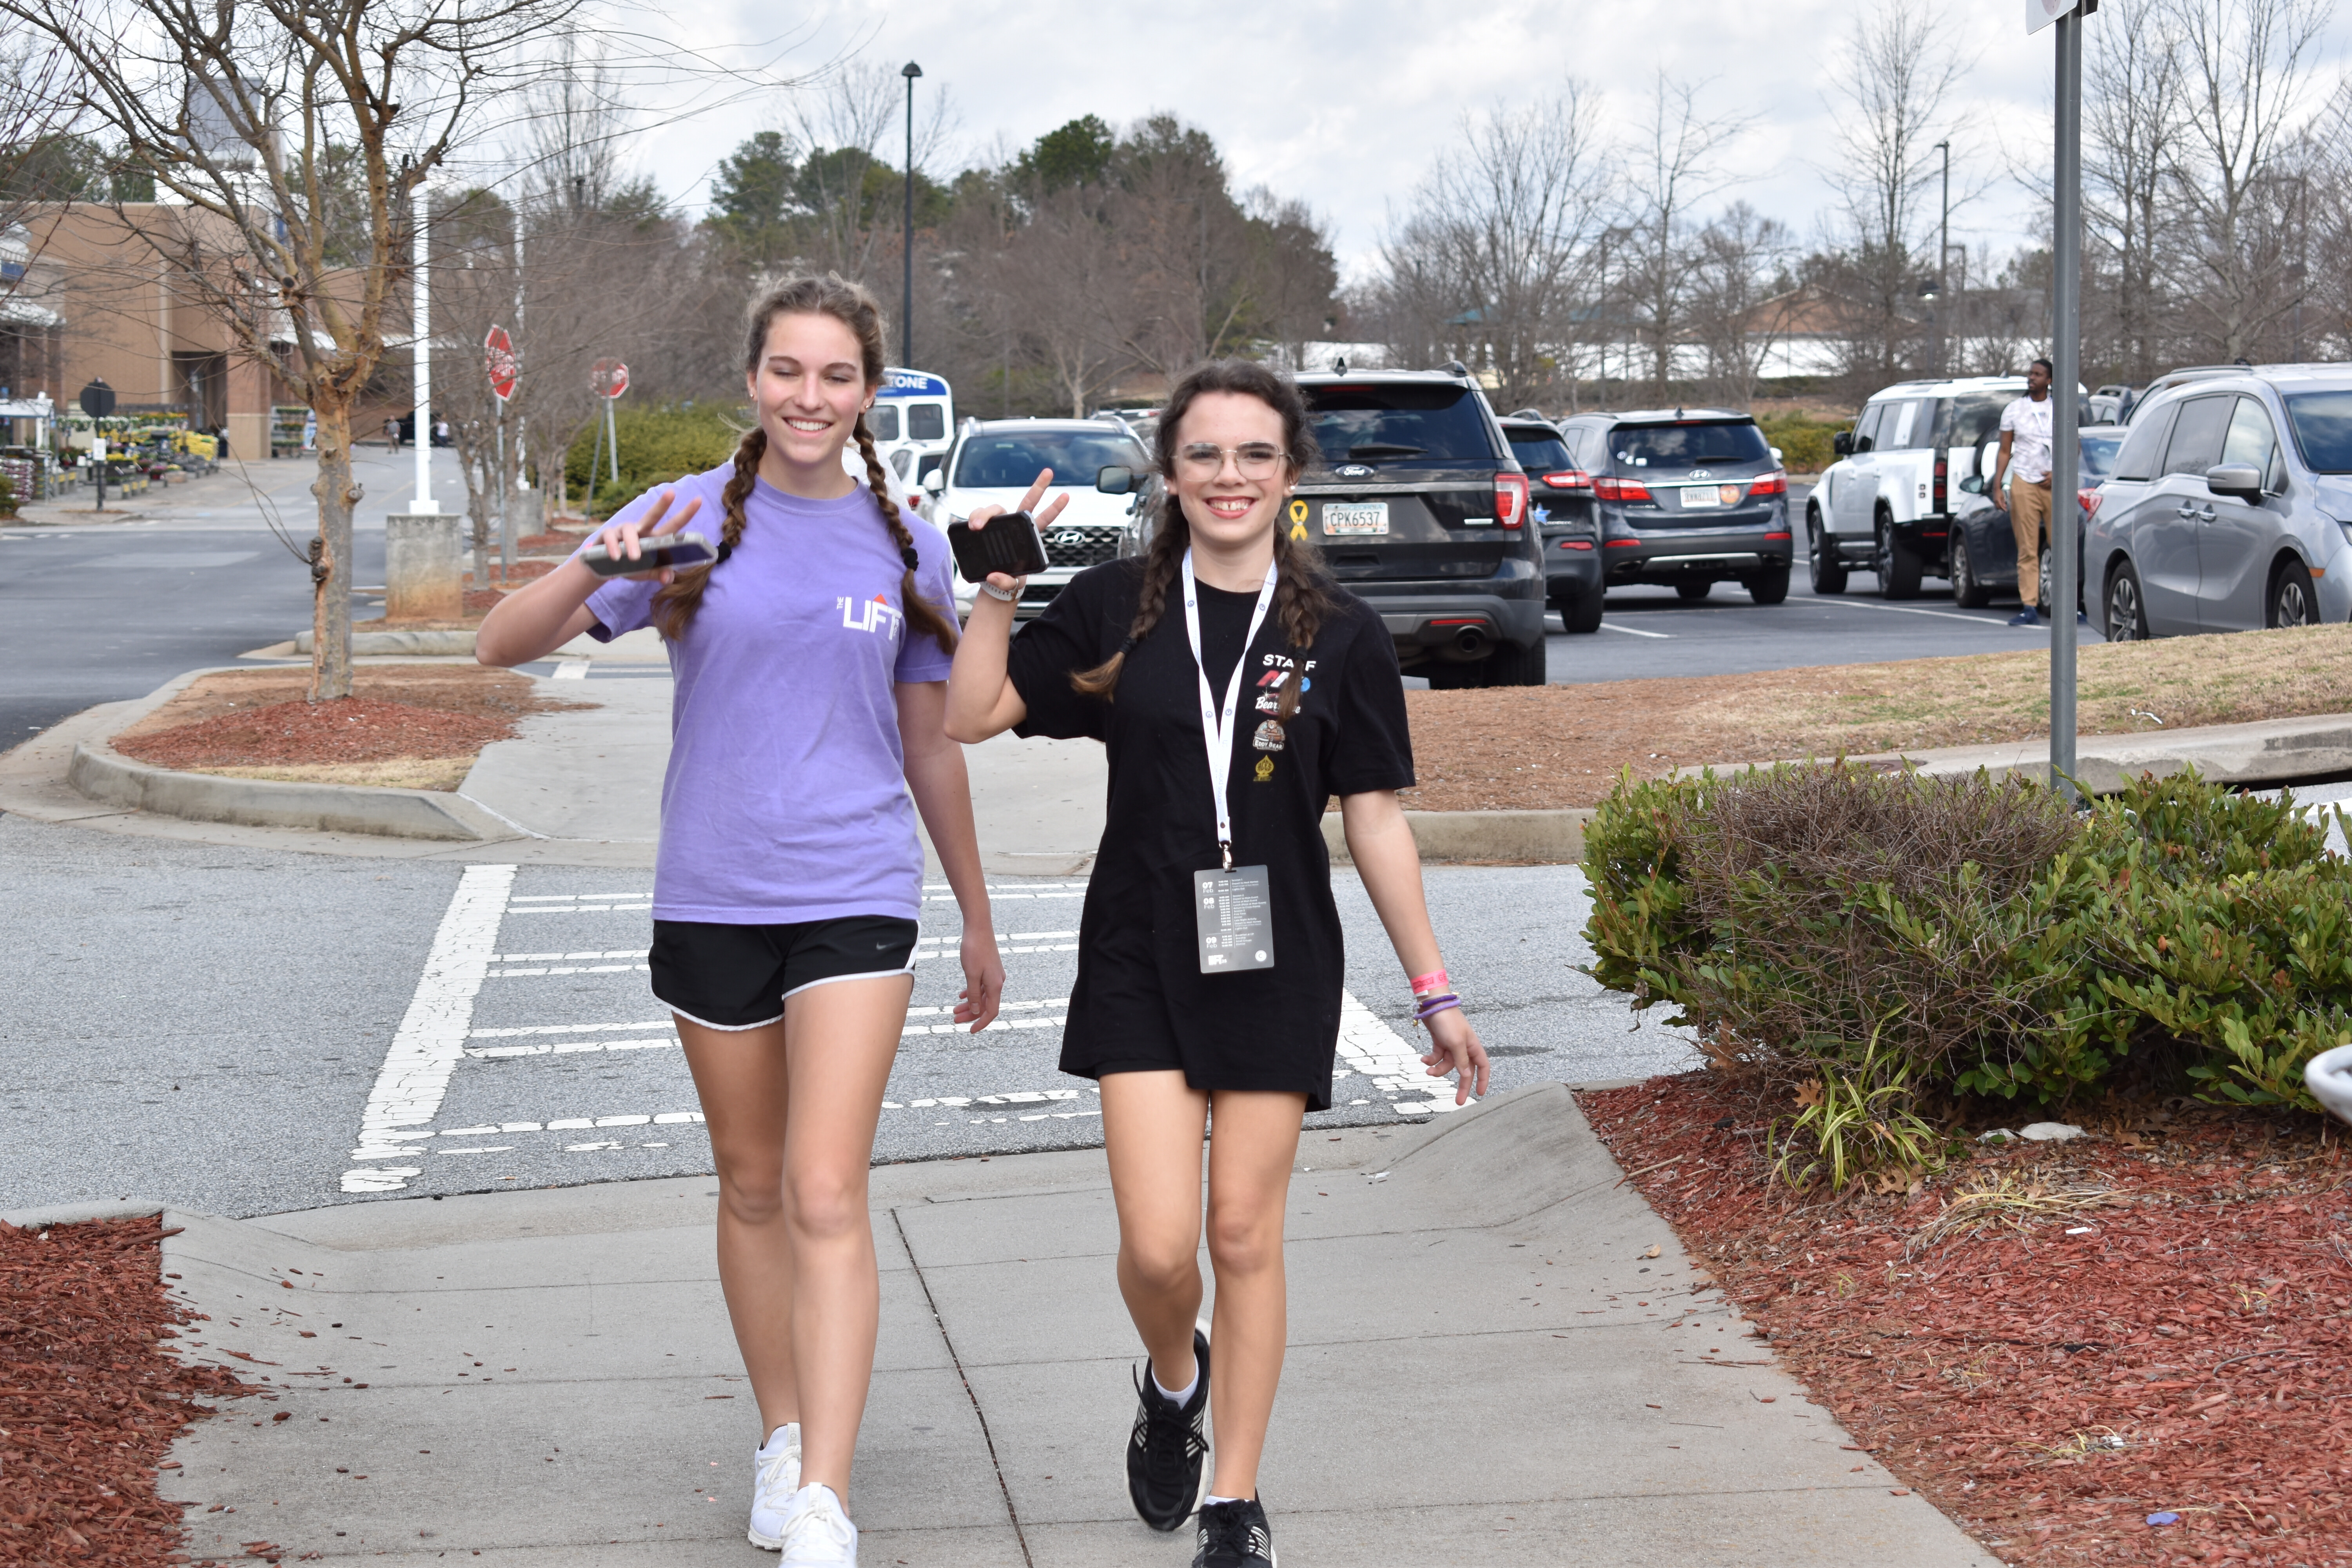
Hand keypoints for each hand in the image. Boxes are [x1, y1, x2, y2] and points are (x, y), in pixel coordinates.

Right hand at [590, 489, 702, 583]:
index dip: (686, 514)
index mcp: (654, 538)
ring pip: (629, 530)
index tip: (699, 500)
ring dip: (632, 543)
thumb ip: (659, 574)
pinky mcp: (607, 535)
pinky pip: (611, 538)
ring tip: (633, 558)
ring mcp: (623, 531)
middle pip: (653, 515)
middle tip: (672, 493)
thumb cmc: (630, 566)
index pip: (673, 526)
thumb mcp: (647, 572)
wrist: (604, 569)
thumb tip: (668, 578)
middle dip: (662, 504)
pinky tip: (615, 558)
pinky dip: (613, 548)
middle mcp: (641, 530)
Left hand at [952, 923, 1004, 1031]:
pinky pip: (981, 986)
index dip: (981, 1023)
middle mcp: (997, 982)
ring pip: (982, 996)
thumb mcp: (971, 974)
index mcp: (995, 985)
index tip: (970, 1031)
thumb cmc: (974, 949)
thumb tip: (975, 1010)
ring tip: (955, 1010)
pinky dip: (972, 992)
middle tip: (955, 1020)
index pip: (991, 1011)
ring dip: (969, 1004)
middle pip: (985, 1005)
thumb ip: (973, 994)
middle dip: (970, 1014)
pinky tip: (961, 995)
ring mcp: (993, 975)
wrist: (979, 927)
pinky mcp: (989, 968)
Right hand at [964, 468, 1071, 602]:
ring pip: (995, 509)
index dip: (1054, 508)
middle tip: (1048, 472)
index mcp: (1027, 538)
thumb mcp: (1009, 584)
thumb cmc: (1006, 579)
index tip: (1066, 496)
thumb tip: (995, 577)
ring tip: (977, 526)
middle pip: (1027, 502)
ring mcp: (999, 525)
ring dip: (986, 513)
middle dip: (1039, 486)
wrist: (992, 583)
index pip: (1043, 520)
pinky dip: (974, 517)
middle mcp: (1015, 527)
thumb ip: (1005, 582)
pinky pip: (977, 516)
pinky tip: (970, 525)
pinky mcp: (983, 528)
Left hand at [1421, 1009, 1489, 1104]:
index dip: (1483, 1080)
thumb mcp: (1456, 1042)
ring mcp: (1451, 1045)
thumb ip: (1462, 1060)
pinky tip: (1423, 1059)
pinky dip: (1430, 1060)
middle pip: (1465, 1071)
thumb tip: (1467, 1076)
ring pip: (1447, 1065)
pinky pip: (1437, 1057)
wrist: (1432, 1005)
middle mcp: (1464, 1047)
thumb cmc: (1448, 1021)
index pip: (1483, 1066)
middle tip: (1458, 1101)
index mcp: (1473, 1046)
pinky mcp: (1439, 1043)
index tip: (1479, 1094)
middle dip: (1461, 1085)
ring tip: (1428, 1070)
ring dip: (1438, 1069)